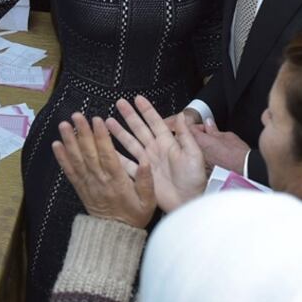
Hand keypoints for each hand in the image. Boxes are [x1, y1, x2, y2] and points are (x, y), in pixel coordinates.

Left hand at [52, 113, 155, 228]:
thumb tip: (146, 160)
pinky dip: (61, 158)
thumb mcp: (148, 202)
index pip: (108, 155)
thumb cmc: (134, 216)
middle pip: (89, 153)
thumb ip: (146, 181)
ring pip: (77, 159)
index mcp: (117, 181)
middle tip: (77, 115)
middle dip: (82, 132)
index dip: (101, 137)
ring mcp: (87, 184)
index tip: (98, 120)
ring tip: (63, 124)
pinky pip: (69, 171)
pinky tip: (56, 145)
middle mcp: (99, 180)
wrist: (114, 235)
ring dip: (69, 141)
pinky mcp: (79, 188)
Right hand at [107, 96, 206, 213]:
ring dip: (119, 132)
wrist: (188, 202)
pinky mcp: (141, 174)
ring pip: (130, 142)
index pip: (155, 122)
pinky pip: (125, 162)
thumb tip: (183, 115)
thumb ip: (186, 135)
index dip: (146, 110)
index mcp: (168, 143)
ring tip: (107, 121)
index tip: (137, 99)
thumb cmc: (194, 180)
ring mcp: (146, 162)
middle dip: (129, 115)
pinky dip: (115, 155)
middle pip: (139, 129)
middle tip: (120, 103)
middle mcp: (155, 150)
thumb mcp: (194, 155)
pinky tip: (106, 147)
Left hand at [191, 119, 250, 172]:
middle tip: (210, 133)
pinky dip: (207, 151)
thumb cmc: (236, 151)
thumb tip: (209, 124)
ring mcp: (202, 159)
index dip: (198, 126)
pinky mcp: (208, 165)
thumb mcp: (225, 134)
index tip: (206, 126)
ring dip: (203, 143)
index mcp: (201, 140)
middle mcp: (198, 150)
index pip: (190, 129)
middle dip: (199, 134)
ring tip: (214, 142)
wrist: (243, 165)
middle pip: (192, 139)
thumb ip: (213, 128)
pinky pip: (203, 155)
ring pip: (198, 147)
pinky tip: (216, 150)